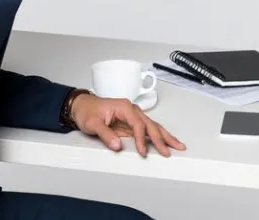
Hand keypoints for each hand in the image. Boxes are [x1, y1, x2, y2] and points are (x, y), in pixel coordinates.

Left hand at [69, 93, 184, 156]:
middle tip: (170, 151)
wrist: (80, 106)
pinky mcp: (131, 123)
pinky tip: (166, 142)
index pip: (138, 124)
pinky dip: (157, 136)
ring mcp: (132, 116)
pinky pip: (147, 130)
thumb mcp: (92, 123)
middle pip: (150, 125)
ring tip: (178, 145)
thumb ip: (105, 134)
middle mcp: (131, 110)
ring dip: (165, 136)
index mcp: (124, 107)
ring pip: (152, 126)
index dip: (141, 139)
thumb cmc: (86, 111)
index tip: (142, 151)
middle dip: (161, 138)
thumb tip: (117, 146)